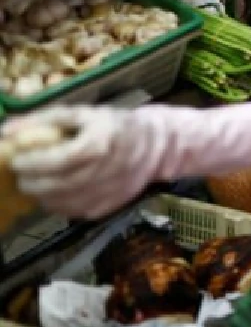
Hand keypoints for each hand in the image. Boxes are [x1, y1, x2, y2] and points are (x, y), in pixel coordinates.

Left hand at [10, 104, 250, 219]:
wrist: (159, 145)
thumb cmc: (117, 124)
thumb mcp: (83, 114)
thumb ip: (44, 120)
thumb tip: (6, 131)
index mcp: (98, 144)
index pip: (53, 160)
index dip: (29, 162)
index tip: (17, 158)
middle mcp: (103, 171)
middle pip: (53, 185)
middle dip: (30, 181)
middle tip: (24, 173)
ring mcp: (108, 193)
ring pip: (59, 203)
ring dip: (42, 195)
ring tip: (40, 182)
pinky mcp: (109, 207)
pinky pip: (74, 212)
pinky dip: (59, 205)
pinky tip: (59, 193)